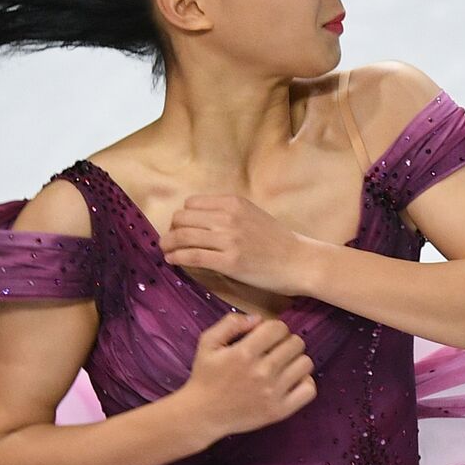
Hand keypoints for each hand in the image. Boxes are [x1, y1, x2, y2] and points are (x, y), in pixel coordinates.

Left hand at [158, 194, 316, 295]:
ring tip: (166, 250)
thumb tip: (198, 220)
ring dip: (168, 244)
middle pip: (182, 218)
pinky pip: (192, 256)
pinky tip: (172, 260)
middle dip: (172, 230)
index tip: (182, 227)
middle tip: (170, 240)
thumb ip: (227, 213)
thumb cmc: (277, 240)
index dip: (183, 216)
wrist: (299, 261)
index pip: (191, 203)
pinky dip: (177, 257)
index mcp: (233, 202)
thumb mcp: (252, 214)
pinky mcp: (228, 261)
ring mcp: (228, 239)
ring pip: (182, 236)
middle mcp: (228, 217)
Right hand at [180, 312, 317, 438]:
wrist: (202, 415)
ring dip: (296, 360)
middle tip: (275, 350)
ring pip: (305, 364)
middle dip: (286, 342)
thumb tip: (258, 318)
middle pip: (296, 344)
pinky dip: (304, 382)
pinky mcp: (279, 411)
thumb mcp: (208, 342)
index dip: (275, 328)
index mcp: (244, 353)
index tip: (267, 337)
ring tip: (283, 365)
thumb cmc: (205, 376)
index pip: (279, 328)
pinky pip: (309, 390)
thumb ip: (231, 323)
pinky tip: (291, 381)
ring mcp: (272, 393)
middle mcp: (262, 372)